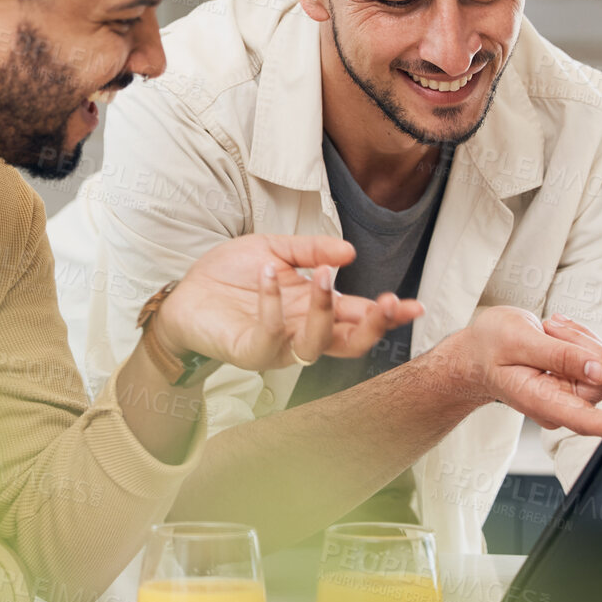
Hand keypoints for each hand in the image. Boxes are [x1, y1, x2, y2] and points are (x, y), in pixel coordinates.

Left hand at [154, 234, 424, 372]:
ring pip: (315, 346)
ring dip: (326, 312)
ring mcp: (277, 346)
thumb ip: (311, 251)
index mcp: (314, 310)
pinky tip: (271, 273)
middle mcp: (302, 332)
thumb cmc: (231, 275)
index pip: (358, 317)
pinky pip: (270, 334)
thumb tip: (350, 252)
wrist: (186, 291)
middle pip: (349, 343)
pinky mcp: (249, 351)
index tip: (415, 305)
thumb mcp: (275, 249)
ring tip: (324, 277)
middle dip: (373, 326)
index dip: (387, 314)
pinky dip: (273, 302)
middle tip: (387, 303)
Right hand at [425, 304, 601, 436]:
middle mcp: (564, 406)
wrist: (479, 353)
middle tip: (551, 324)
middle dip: (581, 338)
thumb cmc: (490, 346)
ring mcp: (574, 397)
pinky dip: (581, 339)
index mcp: (543, 401)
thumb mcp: (517, 339)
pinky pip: (600, 357)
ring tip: (546, 332)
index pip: (583, 417)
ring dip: (578, 336)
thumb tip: (599, 370)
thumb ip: (558, 354)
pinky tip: (556, 336)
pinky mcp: (581, 385)